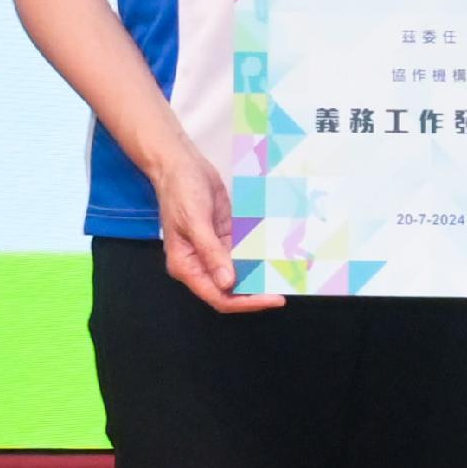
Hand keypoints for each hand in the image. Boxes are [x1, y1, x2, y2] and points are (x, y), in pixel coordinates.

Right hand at [147, 132, 277, 311]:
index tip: (271, 299)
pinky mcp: (224, 236)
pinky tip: (276, 255)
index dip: (245, 302)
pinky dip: (257, 255)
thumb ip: (211, 253)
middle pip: (230, 289)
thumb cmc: (181, 192)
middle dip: (255, 292)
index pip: (218, 296)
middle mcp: (200, 263)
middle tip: (283, 289)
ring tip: (285, 275)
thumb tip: (228, 283)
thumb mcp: (195, 222)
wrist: (181, 164)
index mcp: (187, 266)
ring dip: (258, 274)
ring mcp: (214, 250)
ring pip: (239, 272)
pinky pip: (243, 252)